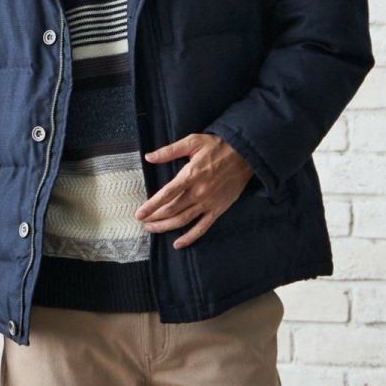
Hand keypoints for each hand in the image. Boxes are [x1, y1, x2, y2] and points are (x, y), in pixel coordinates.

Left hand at [135, 133, 254, 247]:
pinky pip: (202, 227)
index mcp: (190, 175)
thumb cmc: (218, 146)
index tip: (139, 214)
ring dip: (165, 227)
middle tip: (143, 221)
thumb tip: (149, 157)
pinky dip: (189, 237)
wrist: (246, 154)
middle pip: (171, 210)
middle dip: (154, 218)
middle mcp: (198, 192)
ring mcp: (208, 203)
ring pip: (183, 220)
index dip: (151, 206)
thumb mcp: (193, 141)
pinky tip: (178, 243)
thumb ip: (169, 151)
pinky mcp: (218, 209)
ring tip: (152, 229)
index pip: (165, 195)